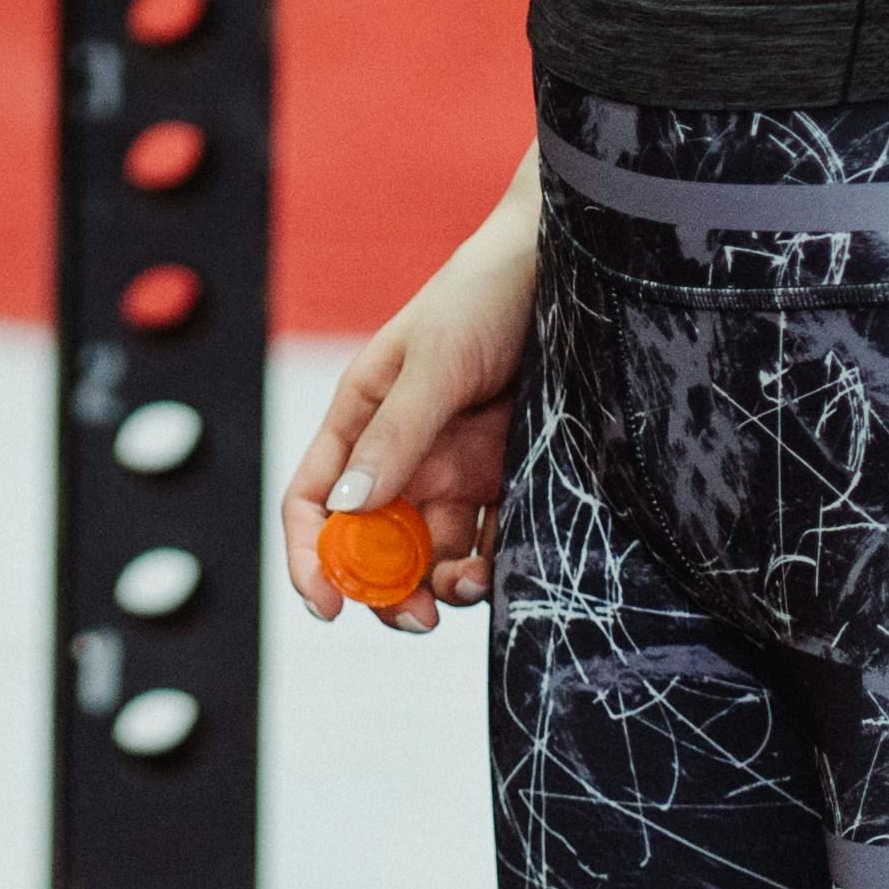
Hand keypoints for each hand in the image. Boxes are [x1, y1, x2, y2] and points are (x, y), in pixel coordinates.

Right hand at [279, 203, 540, 631]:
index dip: (311, 555)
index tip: (327, 605)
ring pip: (431, 553)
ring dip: (440, 584)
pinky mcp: (509, 480)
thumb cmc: (488, 293)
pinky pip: (491, 543)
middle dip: (383, 588)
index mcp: (363, 416)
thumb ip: (396, 433)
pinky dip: (490, 568)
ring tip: (470, 584)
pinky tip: (503, 569)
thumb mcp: (437, 359)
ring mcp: (457, 469)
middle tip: (415, 618)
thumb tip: (347, 510)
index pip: (315, 499)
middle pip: (372, 543)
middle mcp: (404, 451)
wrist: (577, 270)